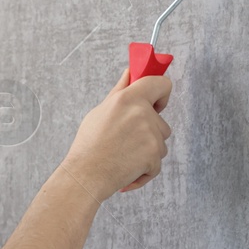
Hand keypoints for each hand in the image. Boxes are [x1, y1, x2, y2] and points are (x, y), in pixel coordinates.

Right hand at [63, 69, 172, 197]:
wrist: (85, 175)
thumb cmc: (89, 144)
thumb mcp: (100, 111)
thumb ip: (120, 91)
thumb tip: (130, 73)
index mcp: (128, 98)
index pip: (161, 84)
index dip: (162, 93)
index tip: (156, 104)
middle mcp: (142, 113)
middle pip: (161, 122)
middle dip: (148, 133)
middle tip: (125, 142)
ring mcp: (151, 135)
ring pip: (160, 143)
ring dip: (147, 151)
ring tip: (123, 156)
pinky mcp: (154, 156)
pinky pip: (156, 163)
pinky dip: (144, 170)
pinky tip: (126, 170)